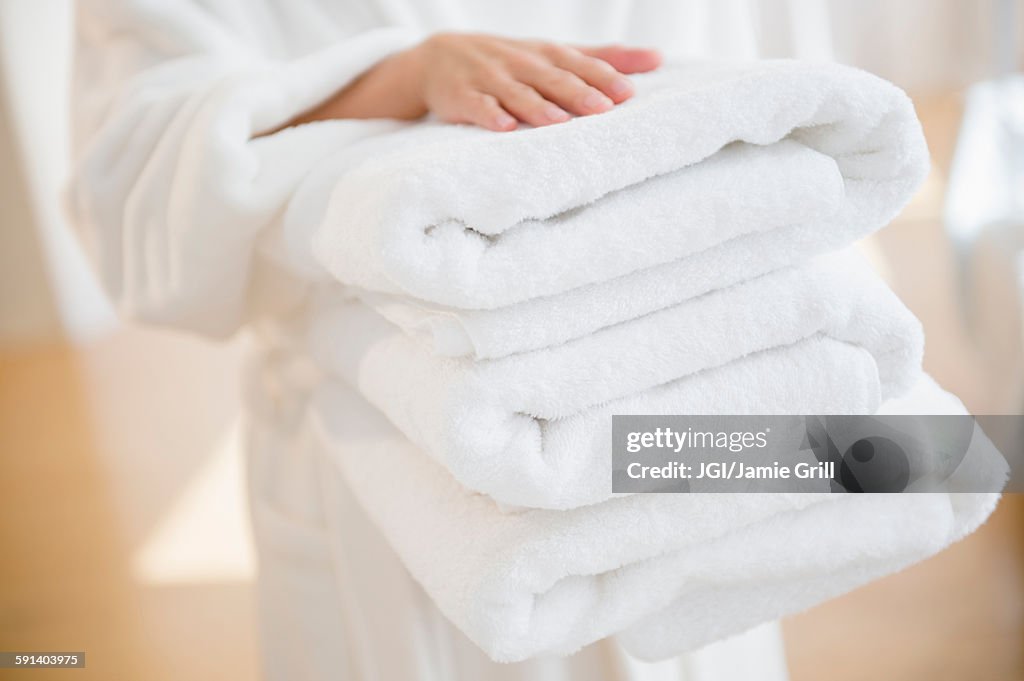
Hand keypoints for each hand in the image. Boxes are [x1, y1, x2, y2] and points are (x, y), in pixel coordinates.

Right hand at [286, 33, 661, 131]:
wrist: (438, 57)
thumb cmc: (510, 62)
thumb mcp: (553, 55)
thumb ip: (602, 58)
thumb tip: (657, 59)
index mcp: (545, 54)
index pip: (577, 63)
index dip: (601, 76)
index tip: (628, 93)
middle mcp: (519, 63)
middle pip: (550, 78)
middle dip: (576, 92)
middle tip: (602, 109)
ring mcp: (488, 79)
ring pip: (516, 93)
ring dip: (537, 107)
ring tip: (558, 123)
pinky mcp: (460, 97)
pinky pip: (476, 106)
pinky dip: (489, 115)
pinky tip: (504, 127)